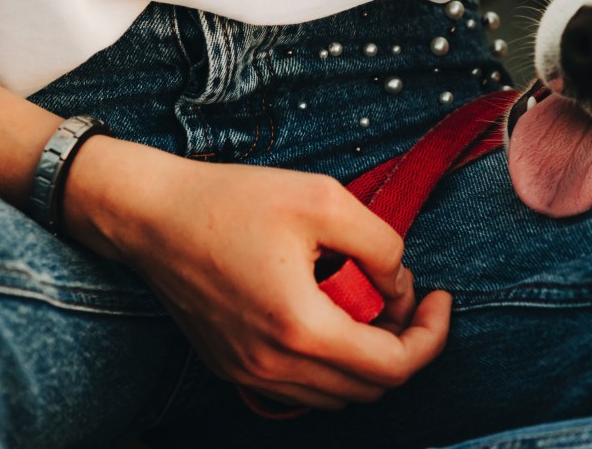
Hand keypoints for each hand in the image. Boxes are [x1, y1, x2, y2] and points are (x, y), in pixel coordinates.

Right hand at [64, 137, 450, 408]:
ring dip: (368, 355)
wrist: (151, 216)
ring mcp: (249, 373)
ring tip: (368, 299)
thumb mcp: (325, 199)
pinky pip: (303, 388)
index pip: (393, 367)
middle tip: (403, 292)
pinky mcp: (233, 367)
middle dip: (403, 342)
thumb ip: (381, 245)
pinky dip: (332, 362)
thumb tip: (399, 283)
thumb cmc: (234, 200)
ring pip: (338, 394)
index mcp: (299, 328)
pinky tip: (332, 313)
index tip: (440, 297)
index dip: (431, 336)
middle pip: (370, 387)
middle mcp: (272, 366)